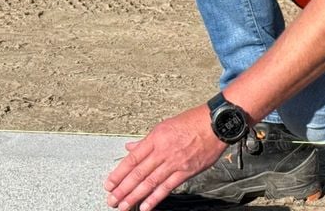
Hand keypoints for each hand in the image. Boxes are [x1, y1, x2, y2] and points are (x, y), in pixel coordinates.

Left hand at [104, 105, 225, 210]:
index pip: (132, 159)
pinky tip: (145, 206)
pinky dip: (155, 198)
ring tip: (123, 206)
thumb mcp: (165, 126)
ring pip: (150, 182)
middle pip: (138, 173)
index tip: (108, 184)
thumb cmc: (192, 122)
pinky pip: (167, 187)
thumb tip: (130, 148)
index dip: (118, 173)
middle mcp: (162, 151)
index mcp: (155, 138)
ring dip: (134, 196)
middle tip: (112, 200)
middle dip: (123, 189)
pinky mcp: (186, 171)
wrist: (215, 124)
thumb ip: (146, 141)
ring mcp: (174, 162)